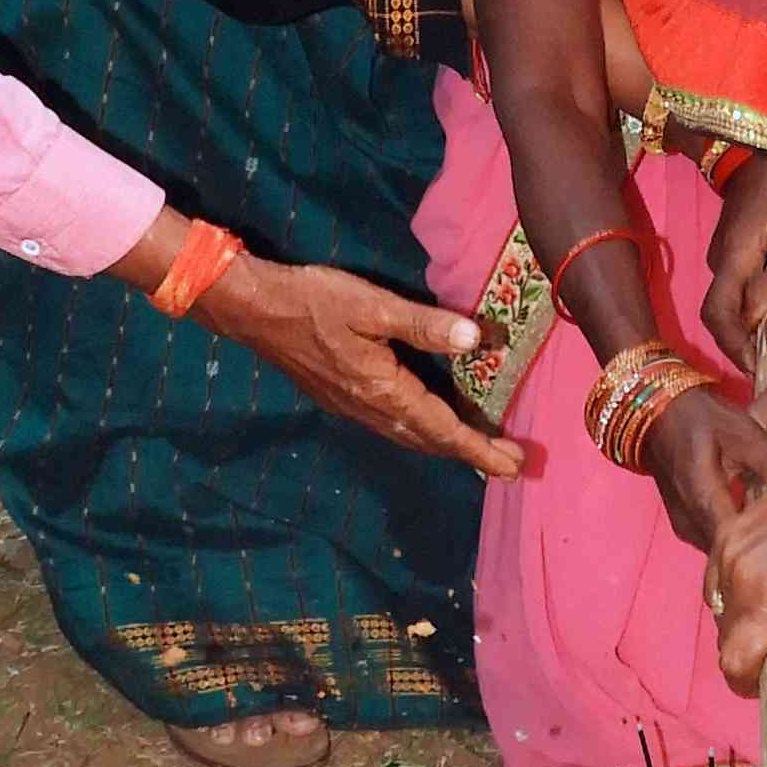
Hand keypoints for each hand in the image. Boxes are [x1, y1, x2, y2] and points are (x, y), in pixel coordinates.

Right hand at [198, 251, 527, 480]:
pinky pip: (392, 427)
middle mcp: (370, 409)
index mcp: (384, 389)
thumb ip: (424, 324)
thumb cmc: (313, 300)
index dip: (481, 449)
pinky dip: (421, 432)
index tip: (514, 466)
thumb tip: (476, 339)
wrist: (253, 310)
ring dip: (446, 446)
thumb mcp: (372, 304)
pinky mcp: (340, 398)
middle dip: (471, 454)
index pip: (443, 428)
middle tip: (511, 463)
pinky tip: (428, 422)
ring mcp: (352, 407)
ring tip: (479, 448)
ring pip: (409, 437)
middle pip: (429, 441)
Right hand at [637, 390, 766, 555]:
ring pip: (722, 552)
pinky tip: (760, 530)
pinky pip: (714, 542)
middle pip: (730, 556)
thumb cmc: (699, 418)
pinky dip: (736, 540)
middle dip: (763, 554)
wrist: (656, 413)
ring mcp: (685, 527)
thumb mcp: (741, 431)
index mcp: (704, 501)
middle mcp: (690, 523)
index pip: (738, 547)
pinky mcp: (686, 524)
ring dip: (748, 549)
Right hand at [701, 151, 766, 367]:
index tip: (759, 368)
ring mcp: (727, 252)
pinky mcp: (738, 247)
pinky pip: (740, 288)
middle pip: (723, 316)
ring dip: (753, 328)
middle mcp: (723, 258)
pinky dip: (758, 309)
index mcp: (736, 252)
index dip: (733, 347)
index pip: (718, 313)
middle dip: (746, 346)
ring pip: (732, 303)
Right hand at [709, 436, 766, 695]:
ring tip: (764, 615)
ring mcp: (728, 555)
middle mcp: (739, 582)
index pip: (733, 662)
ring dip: (736, 618)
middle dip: (742, 649)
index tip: (761, 680)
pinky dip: (730, 588)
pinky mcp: (727, 534)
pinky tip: (754, 586)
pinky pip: (716, 575)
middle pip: (724, 636)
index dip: (743, 681)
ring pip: (718, 605)